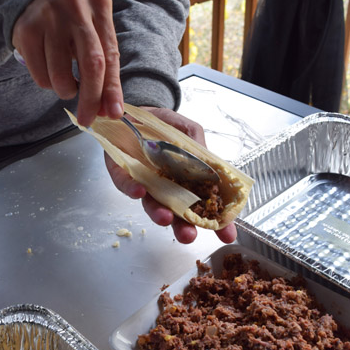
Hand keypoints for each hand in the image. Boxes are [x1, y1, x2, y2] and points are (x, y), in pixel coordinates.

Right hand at [12, 0, 123, 126]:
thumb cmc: (72, 23)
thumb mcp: (94, 35)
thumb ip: (104, 69)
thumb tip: (108, 110)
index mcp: (99, 2)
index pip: (110, 55)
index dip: (112, 88)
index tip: (113, 113)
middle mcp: (75, 4)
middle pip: (91, 63)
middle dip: (90, 98)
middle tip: (87, 119)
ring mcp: (48, 15)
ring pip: (61, 75)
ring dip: (65, 91)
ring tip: (66, 83)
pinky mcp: (26, 29)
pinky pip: (40, 74)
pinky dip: (47, 83)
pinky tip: (48, 69)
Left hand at [104, 106, 236, 244]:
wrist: (134, 113)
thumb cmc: (163, 126)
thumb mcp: (187, 130)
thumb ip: (198, 145)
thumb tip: (211, 163)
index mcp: (186, 181)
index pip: (204, 206)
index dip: (216, 222)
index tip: (227, 236)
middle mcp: (165, 188)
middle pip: (176, 214)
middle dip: (183, 227)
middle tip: (189, 236)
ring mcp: (144, 183)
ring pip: (151, 204)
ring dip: (158, 213)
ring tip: (165, 218)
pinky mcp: (122, 173)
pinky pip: (125, 183)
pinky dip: (132, 188)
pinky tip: (140, 190)